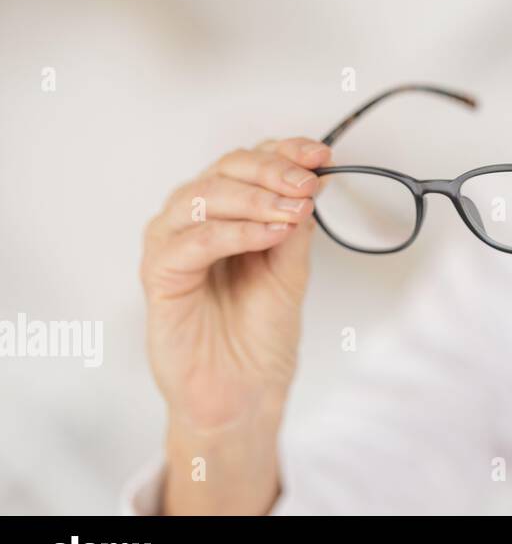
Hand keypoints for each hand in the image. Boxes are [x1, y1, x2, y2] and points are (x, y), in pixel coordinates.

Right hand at [139, 137, 330, 511]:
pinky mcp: (158, 276)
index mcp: (227, 211)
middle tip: (307, 185)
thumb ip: (296, 223)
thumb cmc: (262, 332)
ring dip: (255, 199)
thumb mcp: (291, 267)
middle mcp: (194, 220)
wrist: (245, 391)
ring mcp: (171, 244)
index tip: (321, 154)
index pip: (249, 162)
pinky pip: (191, 241)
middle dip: (273, 172)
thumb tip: (315, 176)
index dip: (285, 151)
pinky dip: (234, 232)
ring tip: (293, 212)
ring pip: (204, 197)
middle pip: (225, 170)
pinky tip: (268, 235)